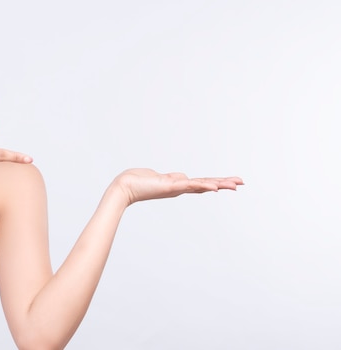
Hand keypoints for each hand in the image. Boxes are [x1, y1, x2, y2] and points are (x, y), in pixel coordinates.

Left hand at [111, 168, 242, 207]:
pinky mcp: (170, 186)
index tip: (232, 182)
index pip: (201, 183)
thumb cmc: (137, 182)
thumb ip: (173, 178)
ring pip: (202, 185)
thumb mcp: (160, 177)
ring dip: (219, 184)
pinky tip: (214, 187)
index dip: (216, 182)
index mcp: (178, 185)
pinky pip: (189, 185)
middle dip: (224, 183)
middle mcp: (179, 188)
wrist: (124, 187)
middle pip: (206, 185)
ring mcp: (176, 188)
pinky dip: (202, 186)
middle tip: (241, 183)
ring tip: (235, 184)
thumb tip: (183, 177)